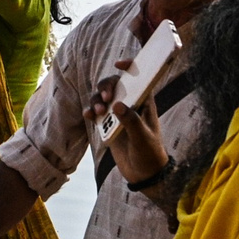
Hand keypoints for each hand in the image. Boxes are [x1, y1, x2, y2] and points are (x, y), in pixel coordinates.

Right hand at [92, 62, 168, 189]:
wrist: (143, 174)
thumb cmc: (150, 154)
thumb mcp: (143, 138)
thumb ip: (131, 121)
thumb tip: (117, 105)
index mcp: (145, 102)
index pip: (139, 78)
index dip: (130, 67)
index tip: (119, 63)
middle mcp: (130, 104)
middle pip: (115, 84)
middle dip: (107, 86)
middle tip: (105, 98)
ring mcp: (117, 114)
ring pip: (102, 97)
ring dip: (97, 100)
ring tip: (97, 112)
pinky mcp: (107, 125)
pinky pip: (96, 113)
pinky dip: (90, 111)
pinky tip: (88, 115)